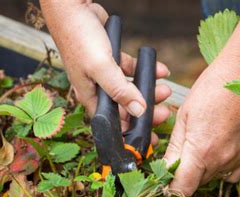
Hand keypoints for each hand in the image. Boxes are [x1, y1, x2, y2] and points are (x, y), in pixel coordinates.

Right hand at [40, 1, 171, 142]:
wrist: (72, 7)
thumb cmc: (79, 38)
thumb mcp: (101, 67)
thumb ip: (120, 90)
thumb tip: (138, 111)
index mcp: (90, 97)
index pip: (114, 124)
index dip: (131, 133)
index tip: (150, 140)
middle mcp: (97, 89)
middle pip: (126, 108)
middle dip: (146, 112)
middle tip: (165, 114)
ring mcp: (105, 75)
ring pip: (132, 90)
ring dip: (149, 91)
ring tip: (166, 90)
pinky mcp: (112, 59)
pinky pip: (132, 70)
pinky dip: (146, 71)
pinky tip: (160, 70)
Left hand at [164, 58, 239, 195]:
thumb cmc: (211, 90)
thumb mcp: (184, 116)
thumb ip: (175, 148)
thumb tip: (164, 170)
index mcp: (200, 151)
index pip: (182, 188)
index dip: (171, 189)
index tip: (167, 181)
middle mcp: (220, 161)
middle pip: (196, 183)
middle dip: (186, 174)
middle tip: (184, 151)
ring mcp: (238, 159)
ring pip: (213, 178)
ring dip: (203, 169)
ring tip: (203, 143)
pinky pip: (232, 174)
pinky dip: (223, 168)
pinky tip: (219, 149)